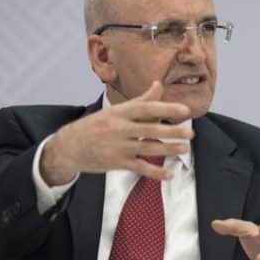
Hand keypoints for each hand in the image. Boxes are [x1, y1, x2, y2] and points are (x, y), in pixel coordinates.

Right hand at [40, 81, 193, 184]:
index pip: (147, 108)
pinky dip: (156, 173)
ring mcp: (118, 146)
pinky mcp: (117, 163)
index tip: (184, 109)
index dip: (166, 108)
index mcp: (121, 112)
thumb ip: (141, 100)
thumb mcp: (116, 110)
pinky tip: (170, 174)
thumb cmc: (97, 125)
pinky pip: (140, 168)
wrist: (70, 146)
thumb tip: (159, 84)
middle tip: (190, 132)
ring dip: (168, 149)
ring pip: (147, 148)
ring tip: (184, 148)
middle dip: (171, 131)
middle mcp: (120, 128)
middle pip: (150, 128)